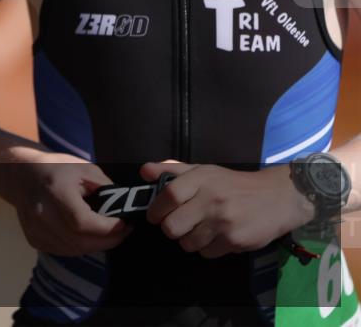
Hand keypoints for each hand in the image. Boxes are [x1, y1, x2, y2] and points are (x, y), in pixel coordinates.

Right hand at [8, 149, 132, 256]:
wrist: (21, 173)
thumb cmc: (57, 167)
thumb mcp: (85, 168)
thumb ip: (106, 188)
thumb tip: (126, 208)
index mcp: (55, 191)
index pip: (83, 222)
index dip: (108, 228)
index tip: (126, 224)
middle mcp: (41, 212)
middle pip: (79, 242)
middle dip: (107, 241)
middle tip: (123, 233)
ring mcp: (34, 228)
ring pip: (72, 250)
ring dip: (94, 246)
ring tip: (107, 235)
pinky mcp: (33, 238)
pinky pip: (62, 251)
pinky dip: (78, 247)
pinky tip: (86, 235)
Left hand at [140, 160, 315, 258]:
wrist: (279, 197)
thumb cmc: (234, 184)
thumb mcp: (205, 171)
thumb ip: (173, 170)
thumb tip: (144, 171)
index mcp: (202, 179)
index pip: (169, 194)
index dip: (156, 209)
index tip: (154, 216)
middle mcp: (212, 199)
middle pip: (172, 226)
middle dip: (171, 229)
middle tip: (179, 225)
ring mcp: (224, 222)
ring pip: (188, 243)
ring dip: (190, 240)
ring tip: (202, 230)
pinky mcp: (236, 241)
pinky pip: (207, 253)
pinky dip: (208, 248)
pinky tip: (218, 236)